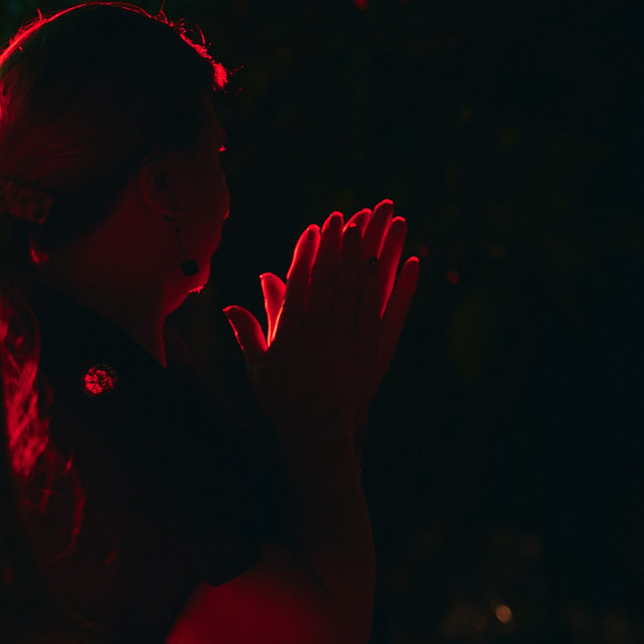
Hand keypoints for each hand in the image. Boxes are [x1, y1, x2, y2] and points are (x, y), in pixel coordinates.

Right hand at [225, 201, 419, 437]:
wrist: (317, 431)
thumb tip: (231, 305)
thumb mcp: (258, 364)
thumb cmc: (282, 399)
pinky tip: (412, 262)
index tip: (317, 226)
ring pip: (366, 283)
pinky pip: (393, 309)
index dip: (310, 249)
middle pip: (337, 271)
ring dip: (375, 249)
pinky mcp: (377, 346)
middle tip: (353, 213)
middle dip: (345, 238)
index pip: (302, 276)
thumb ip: (249, 330)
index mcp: (292, 325)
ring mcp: (353, 333)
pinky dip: (403, 285)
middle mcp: (325, 323)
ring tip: (382, 223)